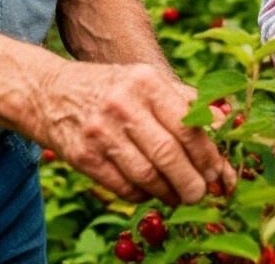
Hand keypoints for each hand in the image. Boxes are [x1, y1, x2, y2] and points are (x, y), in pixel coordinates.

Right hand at [37, 61, 234, 206]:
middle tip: (201, 192)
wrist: (50, 92)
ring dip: (169, 193)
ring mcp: (100, 131)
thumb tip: (224, 122)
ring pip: (147, 175)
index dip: (207, 154)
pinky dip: (143, 195)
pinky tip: (149, 190)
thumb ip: (184, 99)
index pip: (187, 124)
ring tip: (178, 195)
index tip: (218, 172)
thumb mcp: (144, 80)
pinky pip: (123, 187)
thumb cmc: (110, 88)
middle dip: (192, 181)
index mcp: (145, 81)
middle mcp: (123, 104)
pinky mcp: (83, 156)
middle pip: (169, 154)